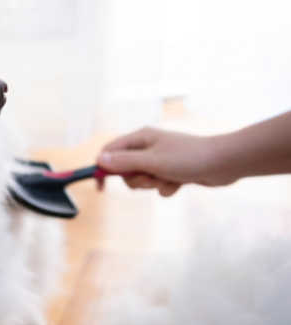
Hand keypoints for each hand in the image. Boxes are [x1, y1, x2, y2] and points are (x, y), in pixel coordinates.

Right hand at [96, 127, 234, 196]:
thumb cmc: (187, 158)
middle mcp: (147, 146)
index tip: (101, 186)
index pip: (111, 151)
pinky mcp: (171, 170)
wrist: (224, 163)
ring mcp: (160, 159)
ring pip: (141, 178)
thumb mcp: (151, 161)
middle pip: (125, 168)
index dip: (103, 167)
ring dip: (151, 184)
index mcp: (140, 137)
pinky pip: (158, 184)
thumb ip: (124, 162)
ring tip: (167, 179)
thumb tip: (99, 159)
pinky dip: (166, 187)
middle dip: (135, 179)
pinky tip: (180, 183)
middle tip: (149, 178)